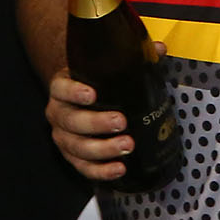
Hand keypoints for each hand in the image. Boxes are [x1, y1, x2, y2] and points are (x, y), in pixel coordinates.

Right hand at [46, 68, 146, 182]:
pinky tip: (119, 168)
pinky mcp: (73, 157)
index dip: (74, 92)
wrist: (82, 101)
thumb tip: (160, 48)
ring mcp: (64, 137)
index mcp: (63, 87)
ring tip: (127, 145)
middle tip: (121, 121)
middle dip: (96, 123)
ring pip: (76, 147)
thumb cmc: (96, 84)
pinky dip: (100, 171)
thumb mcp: (107, 68)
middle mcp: (58, 113)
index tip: (92, 94)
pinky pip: (83, 168)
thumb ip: (132, 57)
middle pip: (70, 121)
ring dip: (102, 149)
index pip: (61, 88)